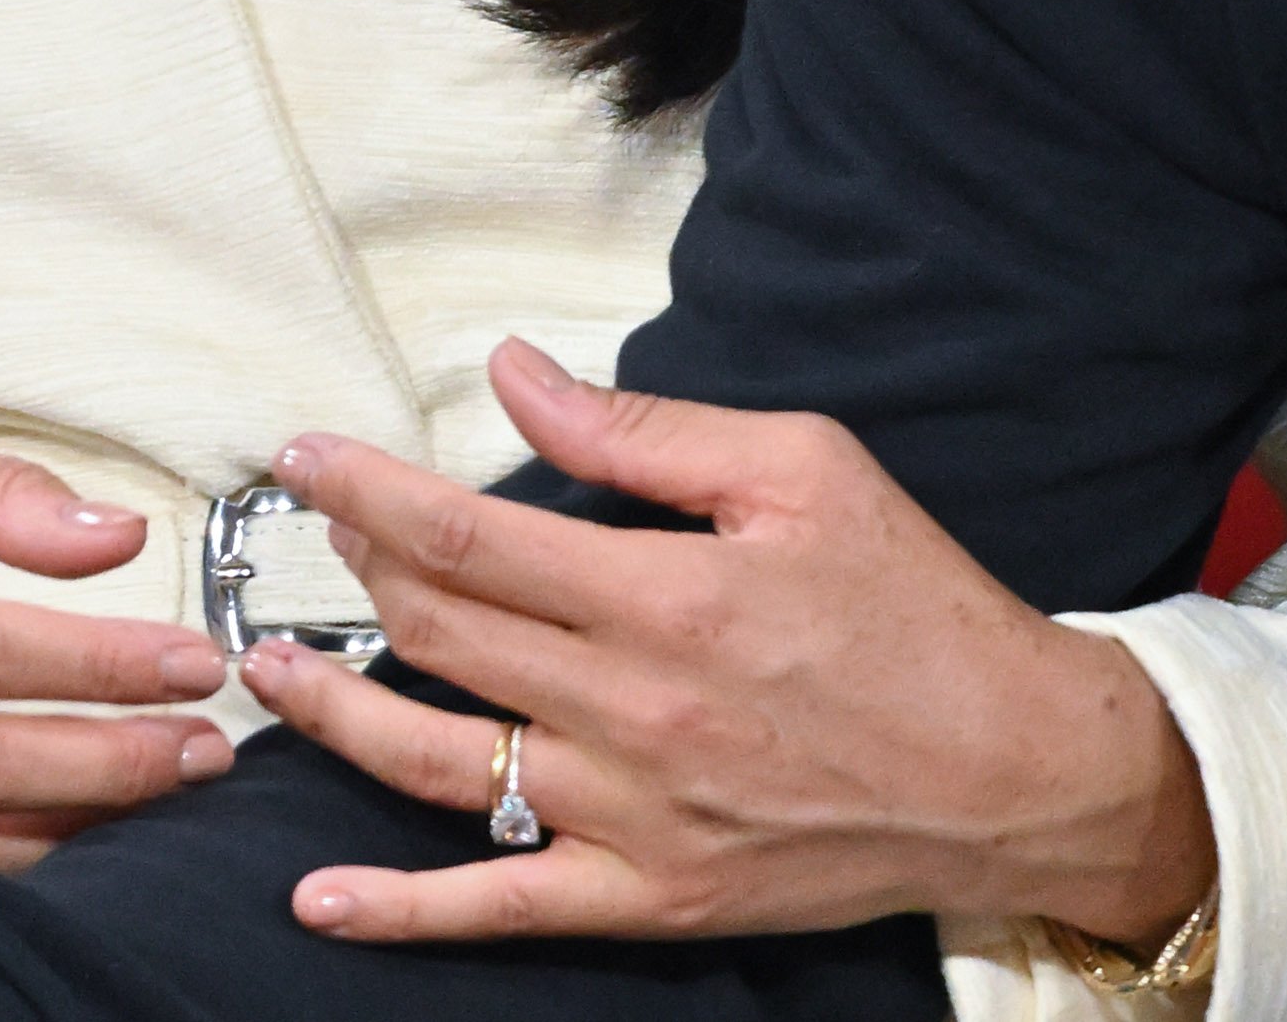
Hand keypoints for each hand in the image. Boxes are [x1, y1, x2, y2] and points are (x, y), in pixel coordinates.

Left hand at [253, 339, 1211, 947]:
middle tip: (311, 533)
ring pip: (436, 765)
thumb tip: (517, 375)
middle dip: (351, 572)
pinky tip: (318, 898)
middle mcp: (633, 710)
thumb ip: (644, 430)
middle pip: (440, 635)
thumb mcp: (805, 469)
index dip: (366, 492)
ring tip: (272, 673)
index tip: (303, 456)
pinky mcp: (649, 895)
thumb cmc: (918, 606)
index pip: (467, 534)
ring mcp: (632, 816)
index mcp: (667, 594)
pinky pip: (498, 908)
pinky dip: (398, 911)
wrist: (1013, 768)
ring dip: (334, 716)